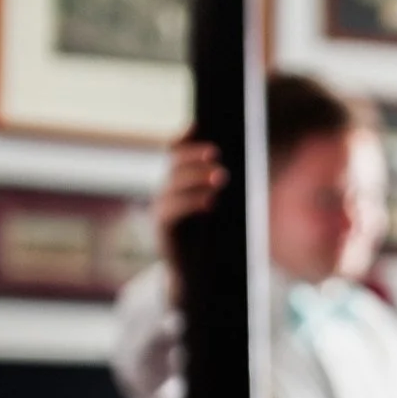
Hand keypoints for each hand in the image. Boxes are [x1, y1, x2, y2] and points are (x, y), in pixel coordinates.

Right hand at [154, 137, 225, 303]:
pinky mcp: (164, 229)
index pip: (173, 154)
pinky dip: (193, 203)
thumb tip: (234, 168)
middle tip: (216, 153)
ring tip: (220, 177)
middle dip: (194, 157)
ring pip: (174, 186)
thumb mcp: (214, 208)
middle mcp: (165, 192)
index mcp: (177, 183)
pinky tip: (210, 202)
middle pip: (174, 166)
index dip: (181, 138)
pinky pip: (174, 211)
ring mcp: (161, 209)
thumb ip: (217, 188)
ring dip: (197, 179)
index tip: (197, 124)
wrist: (193, 273)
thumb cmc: (208, 239)